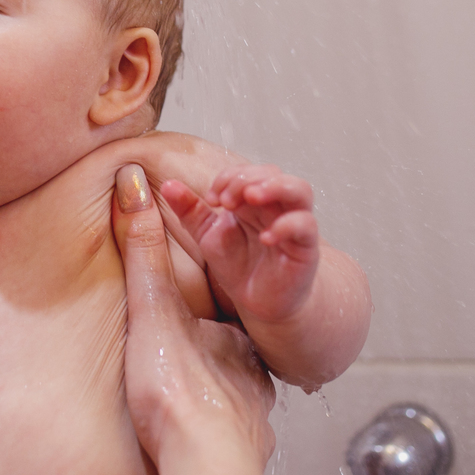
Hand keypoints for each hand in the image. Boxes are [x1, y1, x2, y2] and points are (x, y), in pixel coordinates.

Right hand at [114, 164, 278, 474]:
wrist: (201, 461)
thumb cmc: (177, 389)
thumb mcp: (152, 307)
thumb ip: (143, 251)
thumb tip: (134, 188)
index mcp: (234, 336)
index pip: (223, 313)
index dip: (203, 314)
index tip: (183, 321)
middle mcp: (253, 374)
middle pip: (234, 355)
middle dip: (213, 355)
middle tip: (183, 359)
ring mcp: (254, 416)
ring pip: (241, 396)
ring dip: (218, 394)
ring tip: (190, 398)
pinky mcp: (246, 452)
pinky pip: (239, 435)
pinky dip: (222, 431)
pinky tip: (203, 437)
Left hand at [161, 164, 318, 323]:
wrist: (260, 302)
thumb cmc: (239, 266)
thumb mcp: (208, 236)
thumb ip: (190, 211)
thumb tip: (168, 185)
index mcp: (251, 200)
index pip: (246, 171)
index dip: (228, 177)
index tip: (211, 198)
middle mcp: (275, 207)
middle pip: (272, 173)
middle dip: (246, 179)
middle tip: (226, 201)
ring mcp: (294, 224)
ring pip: (299, 189)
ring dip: (274, 187)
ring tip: (251, 198)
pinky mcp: (306, 247)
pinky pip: (306, 225)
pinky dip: (287, 225)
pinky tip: (266, 236)